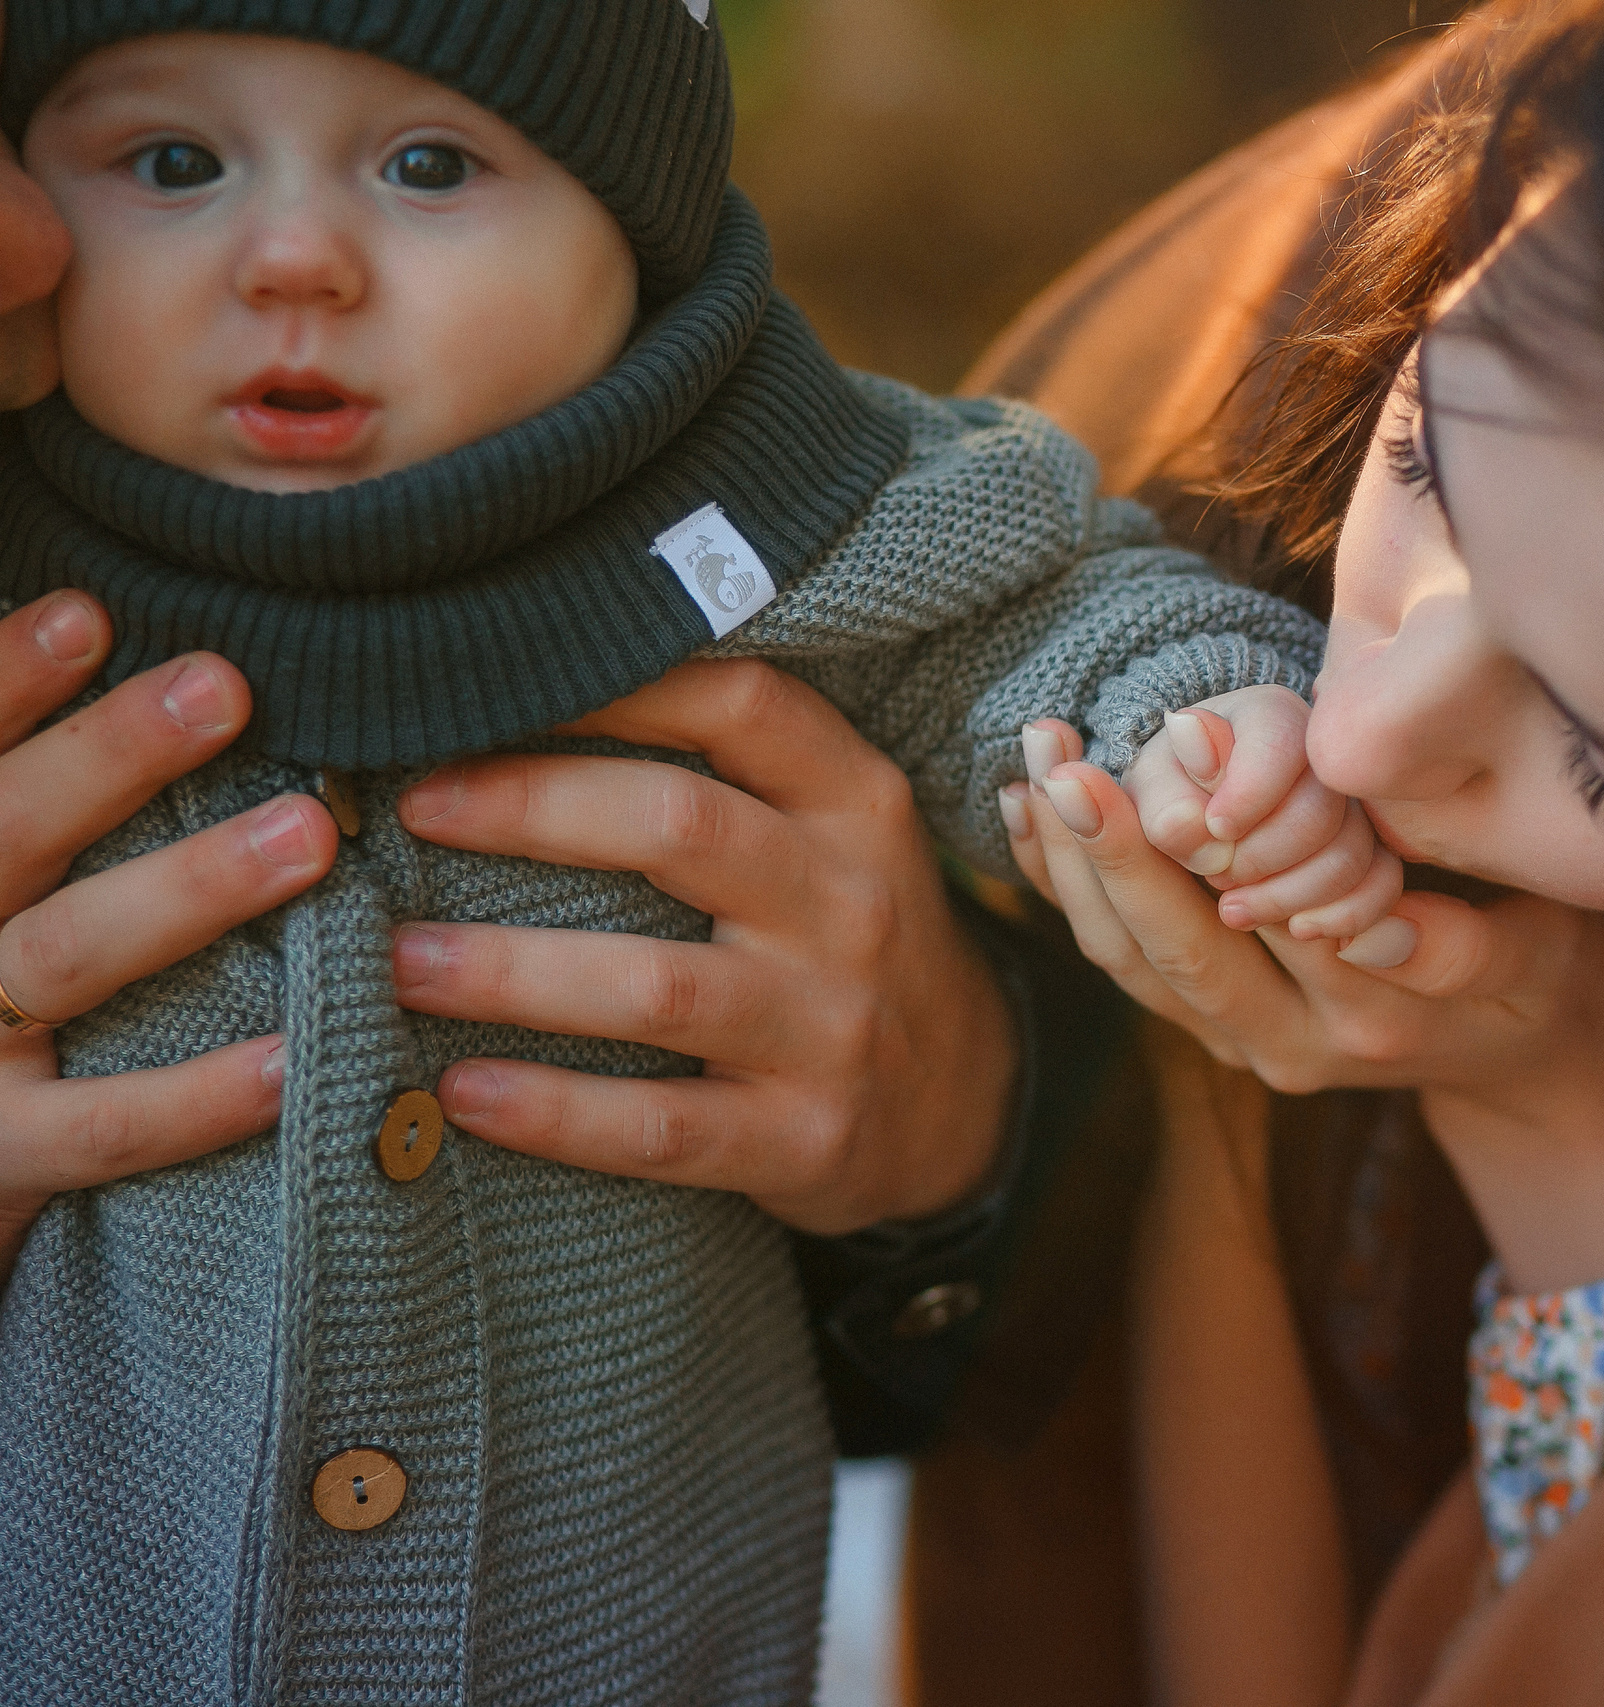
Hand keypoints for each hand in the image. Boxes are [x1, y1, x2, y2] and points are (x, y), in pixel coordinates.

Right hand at [0, 593, 340, 1278]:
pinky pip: (104, 1127)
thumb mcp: (6, 880)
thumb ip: (51, 805)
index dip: (2, 677)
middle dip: (109, 757)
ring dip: (187, 890)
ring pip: (65, 956)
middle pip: (4, 831)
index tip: (91, 612)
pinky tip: (296, 1056)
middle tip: (226, 687)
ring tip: (310, 834)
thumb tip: (115, 644)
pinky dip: (198, 1095)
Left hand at [389, 659, 1017, 1236]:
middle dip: (529, 808)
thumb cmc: (848, 940)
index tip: (493, 685)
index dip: (614, 684)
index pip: (741, 704)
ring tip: (399, 962)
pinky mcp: (804, 1138)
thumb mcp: (837, 833)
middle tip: (411, 810)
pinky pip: (660, 1126)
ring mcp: (832, 1027)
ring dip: (510, 971)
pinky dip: (552, 1112)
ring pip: (656, 986)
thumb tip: (524, 698)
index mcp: (857, 806)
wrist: (964, 1104)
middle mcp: (852, 905)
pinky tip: (462, 1093)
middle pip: (680, 826)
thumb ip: (730, 768)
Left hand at [1010, 720, 1603, 1289]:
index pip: (1274, 920)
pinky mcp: (1217, 1031)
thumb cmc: (1552, 971)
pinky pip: (1124, 964)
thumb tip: (1377, 926)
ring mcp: (1244, 1046)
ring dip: (1070, 866)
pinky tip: (1025, 813)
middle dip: (1109, 851)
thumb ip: (1464, 945)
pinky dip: (1068, 890)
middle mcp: (1292, 1046)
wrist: (1529, 1063)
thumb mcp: (1543, 952)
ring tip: (1034, 762)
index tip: (1178, 742)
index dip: (1219, 833)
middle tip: (1060, 759)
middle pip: (1175, 953)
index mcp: (1373, 1017)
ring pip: (1130, 964)